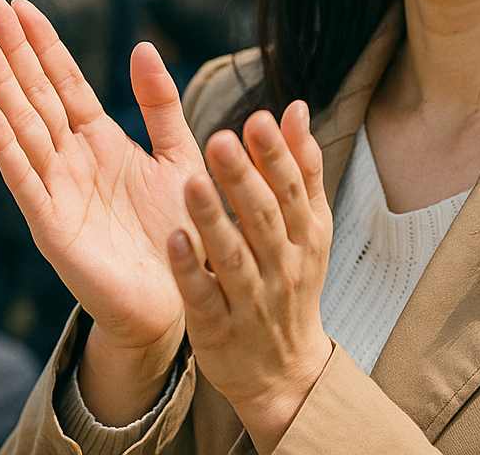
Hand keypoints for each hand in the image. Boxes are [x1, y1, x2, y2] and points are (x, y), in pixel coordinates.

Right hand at [0, 0, 204, 359]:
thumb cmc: (179, 232)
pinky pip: (23, 177)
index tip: (20, 4)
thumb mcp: (178, 155)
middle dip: (11, 47)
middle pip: (35, 92)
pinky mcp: (51, 225)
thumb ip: (159, 104)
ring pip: (22, 123)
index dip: (42, 42)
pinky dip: (3, 143)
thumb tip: (142, 45)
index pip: (64, 80)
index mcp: (99, 141)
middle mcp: (70, 159)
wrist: (181, 300)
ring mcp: (56, 189)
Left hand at [166, 102, 333, 452]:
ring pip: (232, 256)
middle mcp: (282, 265)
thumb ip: (300, 168)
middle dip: (243, 178)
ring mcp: (251, 299)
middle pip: (263, 217)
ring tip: (191, 181)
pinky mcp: (218, 327)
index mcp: (305, 236)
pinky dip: (189, 270)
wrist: (283, 371)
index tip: (258, 119)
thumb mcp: (307, 229)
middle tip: (220, 137)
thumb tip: (293, 108)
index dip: (277, 155)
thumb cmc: (291, 282)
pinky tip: (172, 241)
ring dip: (213, 219)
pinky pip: (203, 296)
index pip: (293, 190)